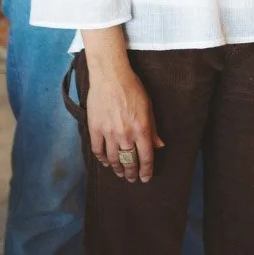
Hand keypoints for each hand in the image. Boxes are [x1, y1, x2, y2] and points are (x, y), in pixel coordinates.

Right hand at [86, 65, 163, 182]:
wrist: (110, 75)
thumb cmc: (132, 88)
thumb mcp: (148, 106)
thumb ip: (152, 128)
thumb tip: (159, 145)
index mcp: (141, 129)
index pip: (145, 157)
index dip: (146, 170)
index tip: (145, 178)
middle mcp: (125, 134)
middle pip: (129, 161)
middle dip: (131, 173)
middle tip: (132, 178)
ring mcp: (109, 132)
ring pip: (113, 159)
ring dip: (117, 169)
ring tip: (120, 173)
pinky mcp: (95, 128)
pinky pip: (97, 150)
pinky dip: (102, 159)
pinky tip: (105, 162)